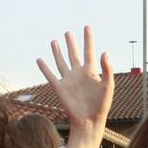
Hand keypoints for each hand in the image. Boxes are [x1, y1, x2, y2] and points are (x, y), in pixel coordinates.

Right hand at [37, 27, 113, 147]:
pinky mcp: (59, 88)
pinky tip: (40, 60)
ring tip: (54, 41)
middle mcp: (78, 74)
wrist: (89, 121)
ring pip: (61, 62)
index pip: (90, 51)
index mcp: (91, 72)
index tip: (87, 27)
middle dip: (71, 43)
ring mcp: (68, 80)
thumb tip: (105, 52)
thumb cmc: (101, 105)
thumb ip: (107, 69)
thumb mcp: (108, 86)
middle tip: (68, 32)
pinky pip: (50, 76)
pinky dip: (44, 68)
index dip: (89, 39)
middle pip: (74, 54)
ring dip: (57, 52)